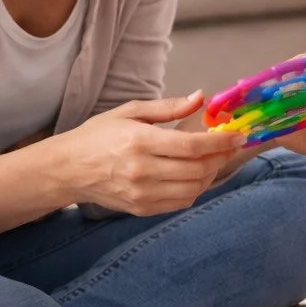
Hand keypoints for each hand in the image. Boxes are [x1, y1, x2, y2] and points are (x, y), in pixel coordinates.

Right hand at [54, 92, 243, 214]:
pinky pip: (180, 203)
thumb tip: (200, 98)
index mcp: (140, 142)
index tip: (238, 135)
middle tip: (229, 146)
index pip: (193, 146)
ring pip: (193, 189)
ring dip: (211, 175)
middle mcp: (142, 171)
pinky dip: (195, 190)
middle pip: (198, 170)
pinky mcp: (141, 209)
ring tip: (213, 159)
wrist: (67, 169)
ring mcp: (142, 193)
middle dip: (220, 157)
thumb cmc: (97, 136)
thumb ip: (168, 107)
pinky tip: (195, 176)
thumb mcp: (129, 111)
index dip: (221, 141)